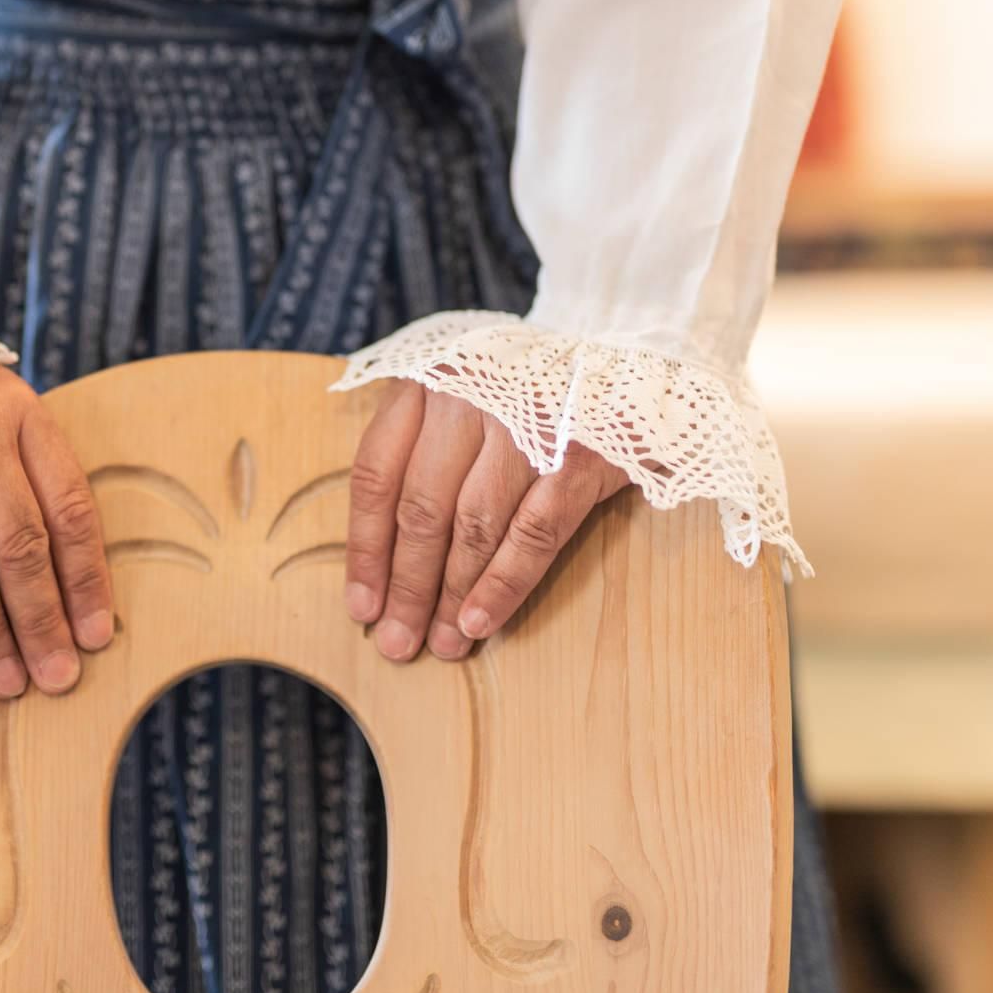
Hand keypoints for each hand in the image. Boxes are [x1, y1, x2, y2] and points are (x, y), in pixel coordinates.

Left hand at [345, 382, 628, 661]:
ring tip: (442, 643)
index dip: (366, 548)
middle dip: (407, 587)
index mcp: (426, 380)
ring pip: (473, 526)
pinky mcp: (579, 455)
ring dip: (451, 595)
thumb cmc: (530, 387)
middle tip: (397, 642)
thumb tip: (384, 554)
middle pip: (421, 510)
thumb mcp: (461, 393)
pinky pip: (532, 533)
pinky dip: (504, 583)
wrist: (630, 349)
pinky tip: (481, 620)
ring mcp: (524, 425)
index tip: (362, 605)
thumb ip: (419, 449)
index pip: (377, 475)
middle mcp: (468, 396)